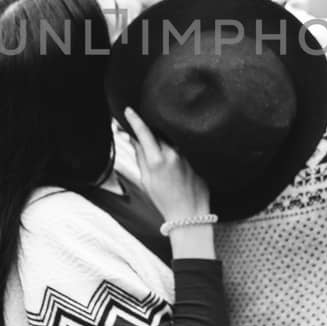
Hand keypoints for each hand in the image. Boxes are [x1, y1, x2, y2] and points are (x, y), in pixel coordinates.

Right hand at [124, 107, 209, 225]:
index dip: (135, 120)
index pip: (144, 132)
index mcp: (157, 160)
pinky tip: (175, 160)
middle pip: (158, 132)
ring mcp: (187, 155)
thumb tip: (133, 139)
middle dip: (149, 131)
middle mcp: (173, 154)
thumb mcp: (146, 180)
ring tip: (161, 155)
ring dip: (163, 140)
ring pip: (171, 138)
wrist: (189, 214)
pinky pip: (183, 145)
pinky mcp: (197, 158)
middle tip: (141, 133)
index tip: (129, 110)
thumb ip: (140, 157)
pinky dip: (176, 147)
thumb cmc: (166, 201)